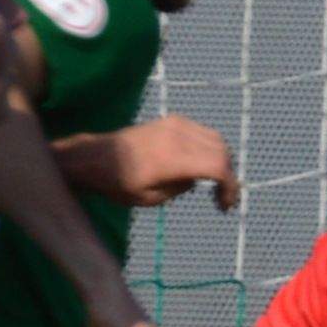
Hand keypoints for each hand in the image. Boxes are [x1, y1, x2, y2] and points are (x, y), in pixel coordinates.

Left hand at [107, 113, 237, 209]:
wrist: (97, 157)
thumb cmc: (119, 183)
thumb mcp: (151, 198)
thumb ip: (180, 187)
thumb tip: (195, 178)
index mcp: (172, 158)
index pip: (217, 167)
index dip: (229, 187)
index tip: (224, 206)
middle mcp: (178, 136)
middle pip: (222, 151)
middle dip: (228, 175)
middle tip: (221, 197)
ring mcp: (176, 124)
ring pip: (216, 139)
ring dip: (221, 160)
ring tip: (213, 182)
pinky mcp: (173, 120)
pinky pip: (203, 132)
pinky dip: (210, 148)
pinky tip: (200, 164)